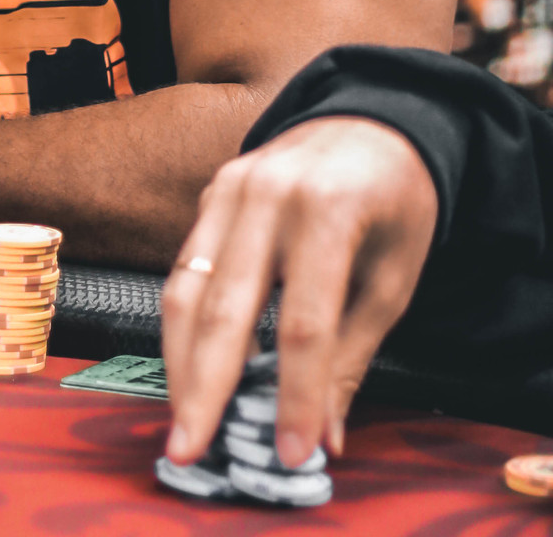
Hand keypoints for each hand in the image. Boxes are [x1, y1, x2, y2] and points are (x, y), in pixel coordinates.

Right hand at [161, 117, 437, 469]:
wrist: (368, 120)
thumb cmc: (393, 202)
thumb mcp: (394, 277)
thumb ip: (352, 354)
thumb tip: (322, 434)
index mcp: (330, 211)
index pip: (305, 322)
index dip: (296, 394)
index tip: (292, 452)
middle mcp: (270, 194)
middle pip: (227, 307)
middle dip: (206, 387)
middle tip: (191, 449)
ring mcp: (231, 187)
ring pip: (188, 287)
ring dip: (179, 362)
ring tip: (181, 421)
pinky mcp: (212, 193)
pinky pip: (186, 266)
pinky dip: (181, 325)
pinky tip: (186, 369)